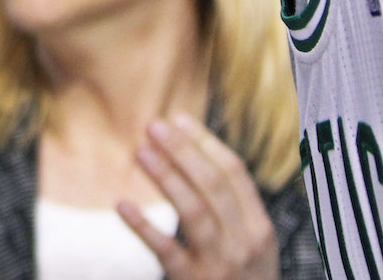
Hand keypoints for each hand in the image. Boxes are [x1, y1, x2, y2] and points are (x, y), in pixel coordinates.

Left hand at [116, 113, 279, 279]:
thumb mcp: (250, 244)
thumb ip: (231, 208)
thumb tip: (195, 153)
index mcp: (259, 227)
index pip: (234, 173)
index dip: (206, 143)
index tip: (179, 118)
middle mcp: (245, 243)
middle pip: (214, 185)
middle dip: (183, 151)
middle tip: (153, 126)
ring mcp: (221, 265)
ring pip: (194, 211)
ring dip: (166, 177)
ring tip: (141, 152)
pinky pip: (167, 252)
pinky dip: (144, 227)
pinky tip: (123, 205)